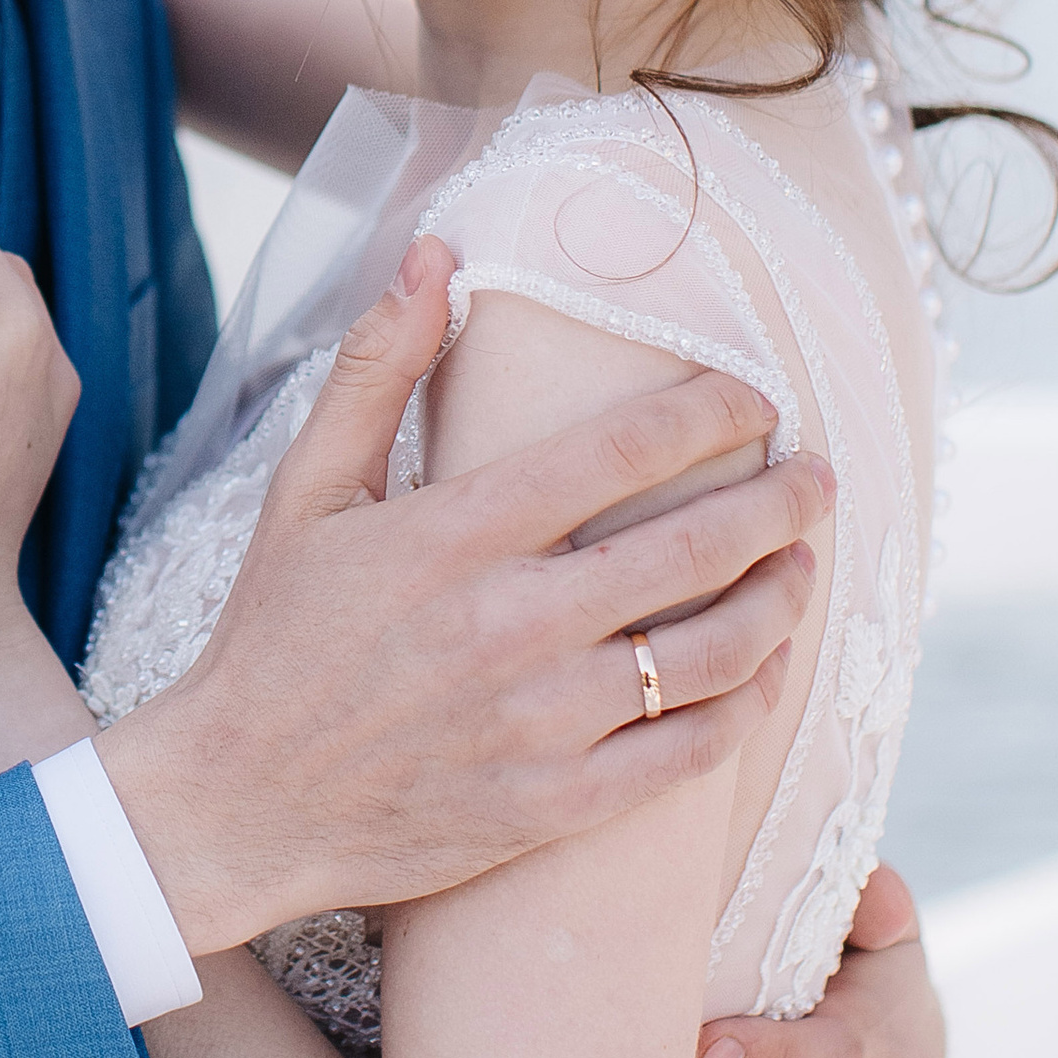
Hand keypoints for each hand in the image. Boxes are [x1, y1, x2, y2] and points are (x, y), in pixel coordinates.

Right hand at [95, 241, 826, 954]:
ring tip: (804, 569)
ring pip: (710, 656)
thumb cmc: (274, 635)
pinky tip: (764, 674)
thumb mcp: (306, 490)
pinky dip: (745, 709)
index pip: (619, 452)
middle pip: (692, 549)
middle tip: (819, 478)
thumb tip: (430, 251)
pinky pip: (686, 756)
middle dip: (779, 503)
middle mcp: (509, 624)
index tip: (755, 398)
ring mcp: (537, 722)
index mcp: (455, 535)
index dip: (707, 414)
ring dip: (779, 603)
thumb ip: (377, 368)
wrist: (238, 801)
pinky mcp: (551, 805)